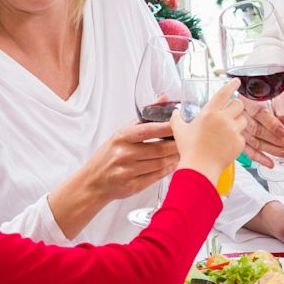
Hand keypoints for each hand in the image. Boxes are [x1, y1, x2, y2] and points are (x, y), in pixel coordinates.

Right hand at [49, 119, 180, 238]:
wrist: (93, 181)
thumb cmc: (110, 154)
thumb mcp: (122, 132)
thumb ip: (144, 117)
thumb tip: (163, 98)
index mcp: (122, 137)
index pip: (148, 130)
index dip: (167, 127)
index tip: (181, 124)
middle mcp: (124, 153)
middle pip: (158, 149)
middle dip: (177, 145)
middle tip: (189, 142)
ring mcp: (127, 171)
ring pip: (160, 163)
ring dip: (175, 158)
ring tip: (184, 153)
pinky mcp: (132, 186)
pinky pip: (156, 177)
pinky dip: (168, 170)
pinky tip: (173, 165)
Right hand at [171, 79, 245, 185]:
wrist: (200, 168)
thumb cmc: (189, 149)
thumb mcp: (179, 130)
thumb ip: (176, 118)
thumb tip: (175, 112)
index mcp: (209, 113)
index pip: (224, 93)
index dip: (231, 85)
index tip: (237, 81)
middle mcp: (223, 119)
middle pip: (239, 104)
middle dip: (236, 106)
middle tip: (231, 111)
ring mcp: (233, 131)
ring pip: (244, 119)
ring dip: (239, 121)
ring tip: (229, 129)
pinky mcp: (239, 143)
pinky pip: (243, 136)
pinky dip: (237, 138)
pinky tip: (228, 143)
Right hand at [241, 93, 283, 167]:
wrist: (262, 96)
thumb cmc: (271, 96)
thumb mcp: (278, 97)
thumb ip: (281, 108)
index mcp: (248, 98)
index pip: (259, 112)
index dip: (271, 124)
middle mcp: (239, 112)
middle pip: (256, 129)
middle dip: (275, 140)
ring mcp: (237, 126)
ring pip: (253, 141)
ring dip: (271, 150)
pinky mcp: (240, 137)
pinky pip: (248, 150)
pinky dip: (260, 158)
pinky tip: (270, 163)